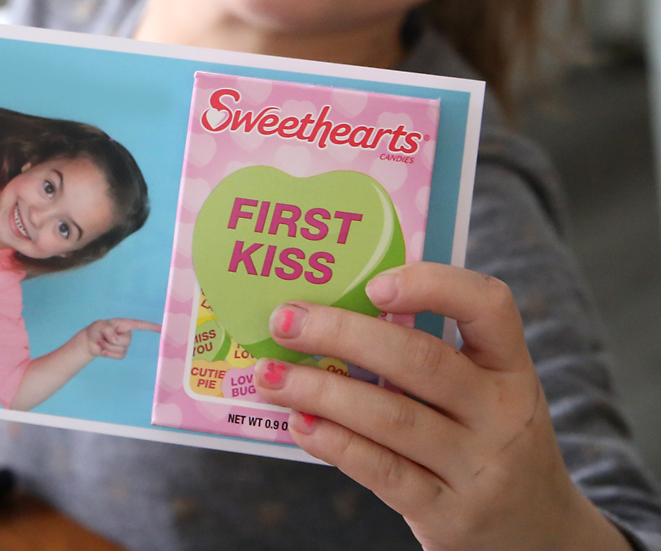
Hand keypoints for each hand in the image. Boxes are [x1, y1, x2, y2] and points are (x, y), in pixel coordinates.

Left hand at [84, 318, 161, 358]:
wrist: (90, 341)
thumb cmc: (96, 330)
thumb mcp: (100, 326)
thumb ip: (108, 330)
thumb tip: (116, 339)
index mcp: (125, 324)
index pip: (141, 325)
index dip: (152, 327)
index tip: (163, 328)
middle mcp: (127, 334)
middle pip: (125, 341)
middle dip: (111, 341)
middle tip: (102, 337)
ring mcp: (125, 345)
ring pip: (120, 349)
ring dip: (108, 347)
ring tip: (102, 341)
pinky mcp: (121, 353)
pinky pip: (118, 356)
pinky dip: (109, 354)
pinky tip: (103, 350)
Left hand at [253, 263, 628, 550]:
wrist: (537, 538)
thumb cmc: (484, 438)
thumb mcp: (484, 391)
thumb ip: (431, 351)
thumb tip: (334, 304)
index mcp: (511, 368)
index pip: (490, 306)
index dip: (433, 284)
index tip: (374, 282)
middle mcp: (503, 414)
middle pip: (420, 360)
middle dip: (342, 334)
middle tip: (284, 320)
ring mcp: (478, 469)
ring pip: (391, 417)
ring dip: (320, 390)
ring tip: (270, 374)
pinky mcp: (449, 515)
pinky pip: (382, 472)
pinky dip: (334, 443)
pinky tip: (298, 423)